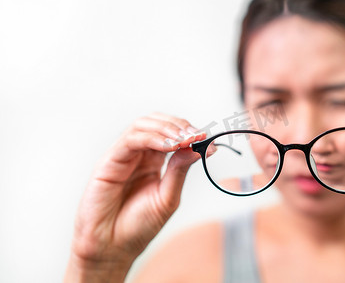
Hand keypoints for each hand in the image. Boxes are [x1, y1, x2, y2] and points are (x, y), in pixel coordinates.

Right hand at [64, 113, 206, 281]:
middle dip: (179, 125)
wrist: (112, 249)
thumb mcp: (167, 198)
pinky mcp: (108, 162)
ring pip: (143, 125)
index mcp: (152, 161)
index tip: (207, 139)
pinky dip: (152, 138)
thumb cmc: (137, 227)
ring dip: (167, 128)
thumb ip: (179, 171)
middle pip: (157, 123)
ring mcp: (123, 156)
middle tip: (197, 135)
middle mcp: (137, 155)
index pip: (170, 134)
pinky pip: (130, 140)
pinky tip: (169, 146)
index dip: (188, 132)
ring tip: (185, 139)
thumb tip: (197, 149)